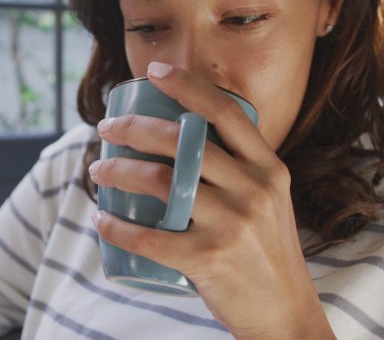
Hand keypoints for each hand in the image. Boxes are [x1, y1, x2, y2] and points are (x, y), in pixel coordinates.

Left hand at [89, 62, 334, 338]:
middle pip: (183, 142)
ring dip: (117, 172)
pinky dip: (117, 227)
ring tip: (98, 171)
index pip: (226, 113)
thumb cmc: (267, 250)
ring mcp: (232, 224)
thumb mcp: (270, 199)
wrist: (284, 311)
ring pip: (160, 182)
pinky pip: (149, 237)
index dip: (188, 86)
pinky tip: (101, 220)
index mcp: (269, 168)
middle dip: (134, 128)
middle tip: (107, 130)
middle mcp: (253, 189)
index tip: (155, 72)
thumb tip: (186, 138)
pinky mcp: (208, 259)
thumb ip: (239, 169)